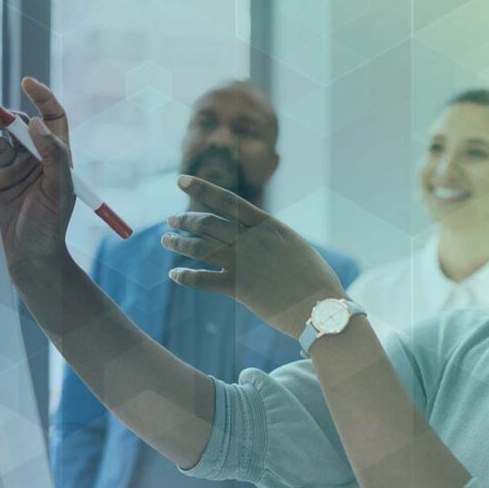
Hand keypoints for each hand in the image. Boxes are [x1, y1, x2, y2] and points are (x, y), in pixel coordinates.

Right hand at [0, 77, 74, 280]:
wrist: (28, 259)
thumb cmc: (50, 228)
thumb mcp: (60, 191)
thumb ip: (53, 155)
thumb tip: (36, 122)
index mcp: (58, 158)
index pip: (53, 118)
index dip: (42, 98)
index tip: (28, 83)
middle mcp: (35, 158)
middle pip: (20, 123)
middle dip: (8, 116)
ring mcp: (11, 167)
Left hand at [163, 175, 346, 337]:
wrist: (321, 307)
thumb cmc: (316, 280)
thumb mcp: (296, 248)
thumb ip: (274, 240)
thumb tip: (262, 238)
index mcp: (268, 225)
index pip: (227, 200)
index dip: (201, 188)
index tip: (181, 180)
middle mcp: (252, 240)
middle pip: (208, 224)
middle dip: (185, 220)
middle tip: (172, 220)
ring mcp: (243, 263)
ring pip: (200, 247)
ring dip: (179, 243)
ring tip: (167, 240)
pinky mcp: (239, 288)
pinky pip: (203, 280)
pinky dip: (185, 277)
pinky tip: (175, 275)